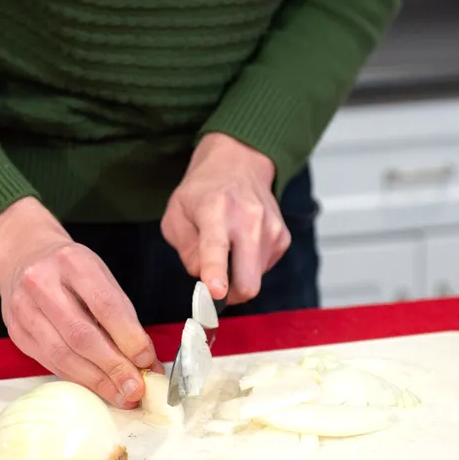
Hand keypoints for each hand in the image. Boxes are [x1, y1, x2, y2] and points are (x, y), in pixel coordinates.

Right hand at [0, 197, 162, 408]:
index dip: (128, 337)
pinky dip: (77, 378)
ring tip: (120, 395)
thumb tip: (145, 359)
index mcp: (73, 262)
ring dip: (96, 380)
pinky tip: (97, 387)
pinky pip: (49, 362)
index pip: (105, 305)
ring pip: (62, 354)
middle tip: (136, 389)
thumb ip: (122, 315)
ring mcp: (24, 308)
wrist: (24, 257)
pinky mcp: (16, 331)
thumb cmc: (70, 270)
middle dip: (113, 367)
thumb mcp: (100, 276)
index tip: (146, 359)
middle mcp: (42, 283)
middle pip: (81, 335)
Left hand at [161, 132, 289, 304]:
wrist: (239, 163)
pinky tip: (241, 244)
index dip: (216, 274)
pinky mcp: (282, 238)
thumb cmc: (202, 192)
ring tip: (227, 249)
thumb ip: (185, 252)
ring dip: (237, 277)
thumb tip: (204, 278)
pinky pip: (263, 270)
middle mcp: (248, 219)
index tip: (216, 292)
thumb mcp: (176, 216)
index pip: (216, 248)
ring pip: (254, 280)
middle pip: (248, 281)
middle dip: (229, 296)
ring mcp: (271, 229)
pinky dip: (249, 266)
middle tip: (214, 288)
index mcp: (215, 211)